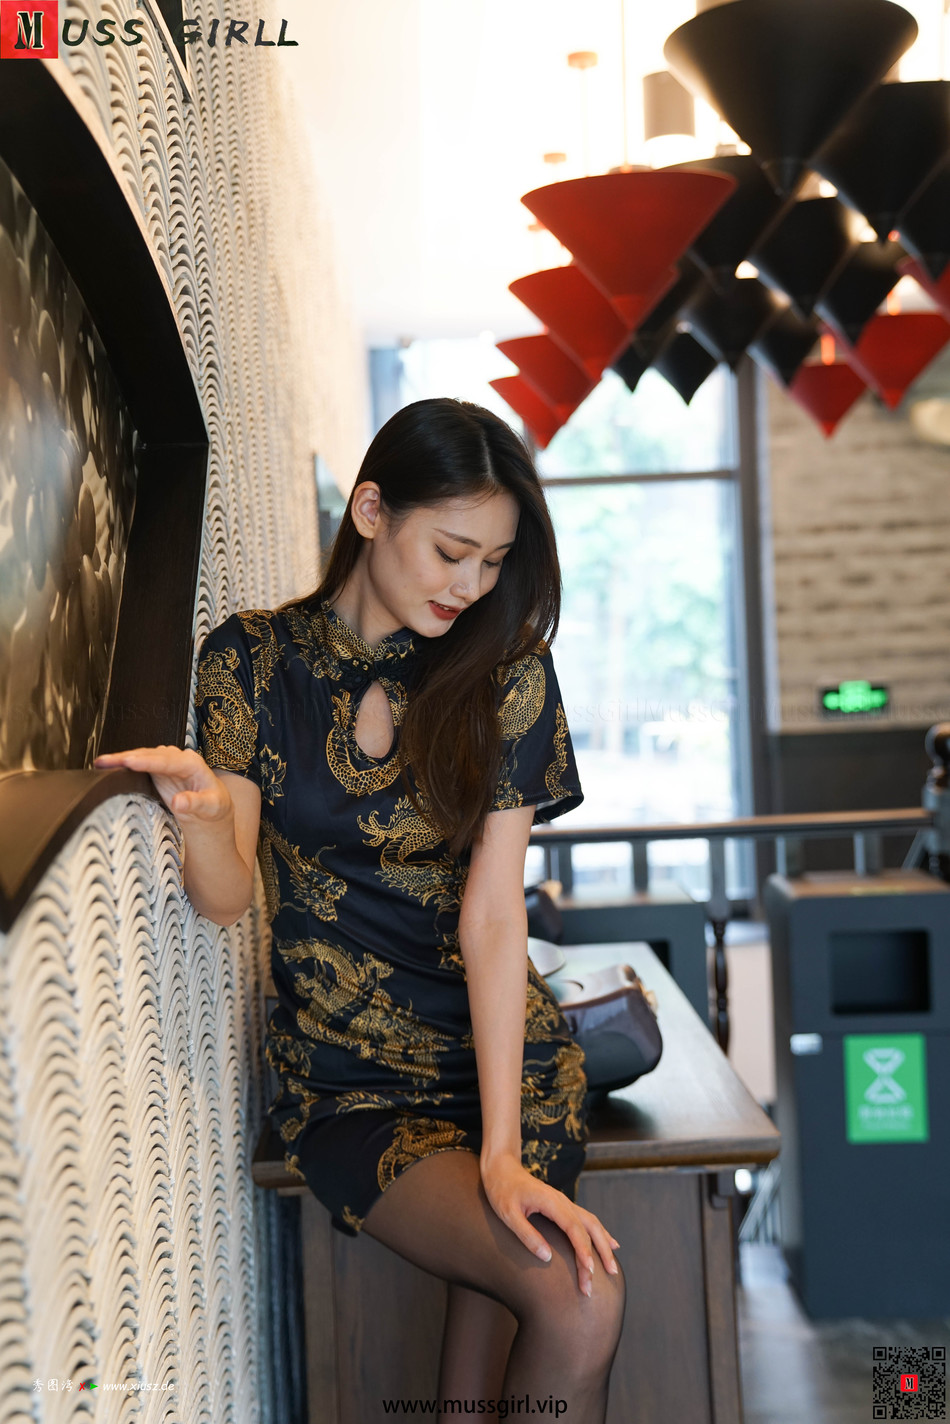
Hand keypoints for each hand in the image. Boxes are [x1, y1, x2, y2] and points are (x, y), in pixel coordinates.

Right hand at [93, 745, 233, 825]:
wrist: (211, 807)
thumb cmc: (214, 806)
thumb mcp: (212, 807)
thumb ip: (197, 803)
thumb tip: (179, 801)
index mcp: (192, 764)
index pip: (167, 761)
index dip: (147, 761)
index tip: (129, 762)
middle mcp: (177, 758)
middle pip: (149, 755)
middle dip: (126, 757)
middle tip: (104, 762)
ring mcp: (165, 763)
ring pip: (141, 757)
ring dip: (120, 759)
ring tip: (100, 763)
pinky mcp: (156, 770)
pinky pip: (138, 765)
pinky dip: (123, 765)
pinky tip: (107, 767)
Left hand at [480, 1153, 619, 1295]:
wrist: (502, 1168)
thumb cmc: (501, 1191)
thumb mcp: (508, 1214)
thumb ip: (527, 1234)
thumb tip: (547, 1257)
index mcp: (551, 1202)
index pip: (574, 1229)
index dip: (583, 1250)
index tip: (589, 1271)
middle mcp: (562, 1201)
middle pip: (590, 1227)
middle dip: (600, 1253)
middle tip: (605, 1278)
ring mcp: (564, 1203)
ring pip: (592, 1223)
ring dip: (603, 1245)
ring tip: (612, 1268)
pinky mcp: (562, 1206)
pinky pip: (587, 1220)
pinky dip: (600, 1234)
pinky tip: (609, 1244)